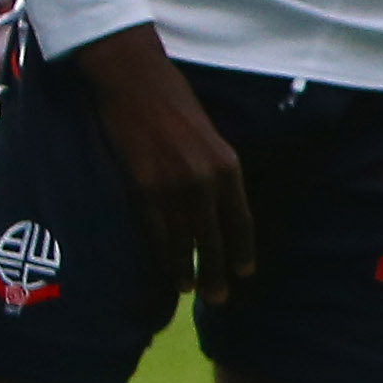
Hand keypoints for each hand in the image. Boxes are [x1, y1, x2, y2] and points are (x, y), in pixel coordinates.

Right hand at [66, 25, 254, 303]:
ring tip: (190, 291)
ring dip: (187, 270)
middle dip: (218, 270)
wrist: (135, 82)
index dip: (243, 249)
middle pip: (215, 238)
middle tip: (221, 300)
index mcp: (228, 166)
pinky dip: (160, 255)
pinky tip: (164, 271)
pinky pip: (154, 232)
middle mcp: (206, 180)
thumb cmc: (172, 104)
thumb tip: (215, 204)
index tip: (246, 273)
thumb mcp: (209, 137)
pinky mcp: (142, 187)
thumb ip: (214, 170)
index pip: (241, 219)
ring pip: (184, 241)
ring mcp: (173, 186)